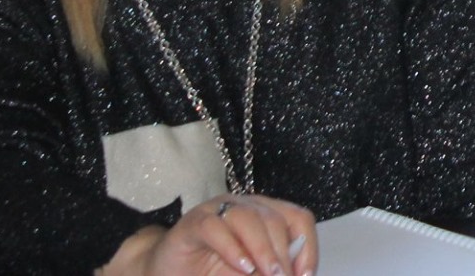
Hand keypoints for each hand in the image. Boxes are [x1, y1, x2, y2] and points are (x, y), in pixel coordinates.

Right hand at [100, 194, 317, 275]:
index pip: (298, 218)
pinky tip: (242, 266)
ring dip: (263, 249)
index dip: (308, 245)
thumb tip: (291, 275)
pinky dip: (232, 248)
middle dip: (283, 253)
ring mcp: (218, 210)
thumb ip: (267, 272)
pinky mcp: (193, 222)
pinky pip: (216, 227)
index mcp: (266, 214)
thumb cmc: (210, 272)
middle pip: (275, 219)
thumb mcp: (248, 273)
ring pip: (248, 218)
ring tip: (268, 273)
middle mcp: (246, 205)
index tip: (306, 274)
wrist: (165, 271)